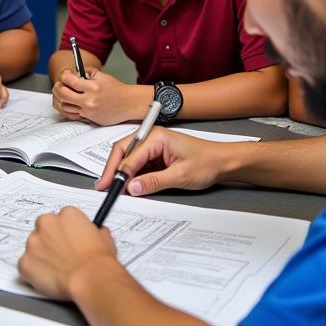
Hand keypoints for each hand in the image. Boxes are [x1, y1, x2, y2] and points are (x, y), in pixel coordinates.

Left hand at [18, 206, 118, 299]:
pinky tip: (48, 279)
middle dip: (50, 241)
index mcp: (67, 214)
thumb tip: (94, 233)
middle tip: (62, 256)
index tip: (69, 242)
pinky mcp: (24, 262)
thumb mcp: (105, 238)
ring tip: (57, 270)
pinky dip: (34, 273)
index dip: (66, 232)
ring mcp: (33, 243)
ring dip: (41, 256)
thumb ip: (94, 231)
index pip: (61, 219)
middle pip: (43, 229)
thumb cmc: (98, 262)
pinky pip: (26, 266)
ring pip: (33, 247)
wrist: (90, 279)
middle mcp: (46, 223)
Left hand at [52, 69, 147, 125]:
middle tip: (60, 84)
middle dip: (58, 88)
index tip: (65, 75)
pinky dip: (72, 107)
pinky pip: (75, 113)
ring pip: (65, 106)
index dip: (64, 76)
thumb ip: (88, 72)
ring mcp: (89, 111)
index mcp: (93, 87)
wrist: (128, 104)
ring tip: (66, 93)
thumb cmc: (116, 89)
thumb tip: (74, 72)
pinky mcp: (90, 119)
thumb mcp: (103, 76)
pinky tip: (74, 102)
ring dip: (63, 99)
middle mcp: (90, 100)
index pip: (70, 81)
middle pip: (63, 94)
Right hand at [97, 128, 231, 195]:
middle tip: (103, 186)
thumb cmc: (207, 162)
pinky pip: (138, 165)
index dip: (118, 172)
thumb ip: (154, 182)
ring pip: (128, 159)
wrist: (223, 162)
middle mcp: (152, 138)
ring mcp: (153, 146)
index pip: (129, 155)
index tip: (111, 187)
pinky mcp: (156, 156)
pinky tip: (127, 186)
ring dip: (120, 173)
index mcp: (156, 137)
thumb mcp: (180, 176)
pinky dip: (131, 175)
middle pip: (123, 152)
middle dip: (112, 170)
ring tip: (112, 188)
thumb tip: (132, 187)